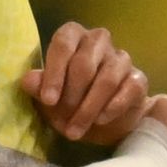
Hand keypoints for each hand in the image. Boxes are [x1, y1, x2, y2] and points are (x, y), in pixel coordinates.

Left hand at [24, 22, 153, 152]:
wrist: (103, 120)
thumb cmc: (68, 100)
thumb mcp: (49, 97)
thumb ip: (39, 86)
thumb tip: (28, 81)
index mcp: (73, 36)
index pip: (62, 44)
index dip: (54, 73)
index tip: (48, 100)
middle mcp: (98, 40)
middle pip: (84, 63)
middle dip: (71, 96)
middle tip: (62, 121)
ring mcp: (121, 58)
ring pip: (107, 79)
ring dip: (89, 108)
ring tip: (75, 130)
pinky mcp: (138, 78)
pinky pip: (129, 89)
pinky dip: (113, 107)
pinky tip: (100, 120)